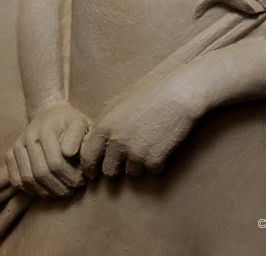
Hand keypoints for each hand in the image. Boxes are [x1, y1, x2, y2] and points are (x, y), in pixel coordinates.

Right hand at [6, 100, 88, 196]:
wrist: (49, 114)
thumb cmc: (69, 123)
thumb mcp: (81, 123)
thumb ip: (78, 136)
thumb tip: (68, 153)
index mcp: (46, 128)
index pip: (55, 162)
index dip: (69, 177)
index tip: (81, 181)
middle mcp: (28, 136)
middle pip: (41, 173)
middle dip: (59, 187)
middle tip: (72, 190)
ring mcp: (16, 145)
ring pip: (28, 179)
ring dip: (46, 191)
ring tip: (61, 192)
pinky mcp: (10, 154)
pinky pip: (17, 181)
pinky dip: (32, 190)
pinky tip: (47, 190)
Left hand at [80, 72, 197, 178]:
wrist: (178, 93)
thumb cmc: (151, 91)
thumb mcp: (121, 101)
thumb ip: (106, 120)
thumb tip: (94, 137)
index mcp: (105, 126)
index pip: (87, 157)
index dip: (89, 167)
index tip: (94, 172)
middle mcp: (117, 142)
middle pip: (109, 171)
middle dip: (117, 167)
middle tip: (126, 160)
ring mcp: (136, 153)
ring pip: (132, 173)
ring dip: (138, 165)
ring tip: (149, 144)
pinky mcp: (154, 160)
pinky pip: (152, 171)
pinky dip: (157, 163)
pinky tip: (162, 145)